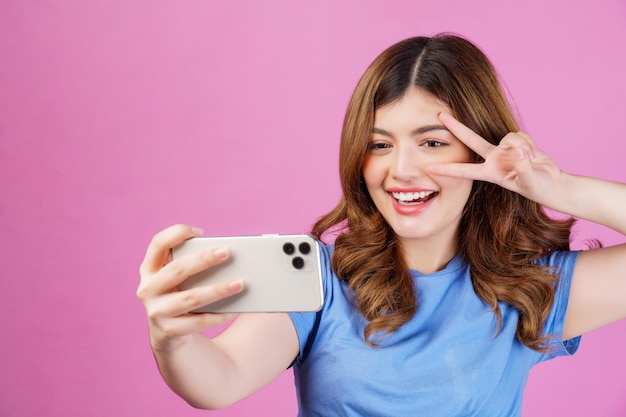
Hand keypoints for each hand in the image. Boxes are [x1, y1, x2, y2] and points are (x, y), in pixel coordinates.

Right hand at [137, 224, 243, 352]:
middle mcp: (148, 289)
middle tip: (226, 252)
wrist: (168, 334)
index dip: (176, 233)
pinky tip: (235, 310)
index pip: (157, 244)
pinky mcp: (168, 331)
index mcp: (150, 269)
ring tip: (240, 283)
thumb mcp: (179, 278)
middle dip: (203, 259)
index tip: (200, 231)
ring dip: (217, 290)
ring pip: (190, 298)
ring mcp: (156, 311)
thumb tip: (226, 255)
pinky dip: (218, 315)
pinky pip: (198, 322)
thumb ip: (193, 265)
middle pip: (176, 269)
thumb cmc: (180, 294)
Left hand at [429, 112, 563, 205]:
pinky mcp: (516, 141)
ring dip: (521, 147)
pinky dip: (528, 143)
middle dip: (455, 126)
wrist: (551, 182)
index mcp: (490, 172)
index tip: (429, 167)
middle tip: (439, 115)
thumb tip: (519, 153)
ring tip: (530, 160)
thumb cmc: (538, 187)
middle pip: (470, 139)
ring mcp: (503, 149)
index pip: (464, 170)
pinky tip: (532, 153)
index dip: (447, 169)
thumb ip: (524, 168)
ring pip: (507, 138)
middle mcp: (493, 158)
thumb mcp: (530, 181)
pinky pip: (519, 135)